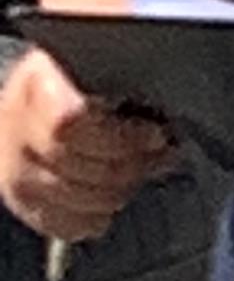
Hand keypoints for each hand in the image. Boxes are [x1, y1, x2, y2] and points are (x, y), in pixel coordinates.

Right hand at [0, 48, 175, 246]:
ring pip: (69, 199)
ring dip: (114, 193)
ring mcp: (11, 162)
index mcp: (40, 81)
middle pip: (75, 166)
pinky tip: (110, 200)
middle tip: (156, 156)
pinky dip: (92, 218)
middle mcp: (14, 123)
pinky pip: (59, 223)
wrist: (50, 84)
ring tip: (137, 174)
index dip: (119, 136)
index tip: (153, 134)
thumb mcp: (110, 58)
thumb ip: (133, 68)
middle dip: (126, 166)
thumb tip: (170, 90)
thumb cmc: (93, 72)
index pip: (69, 122)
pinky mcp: (16, 195)